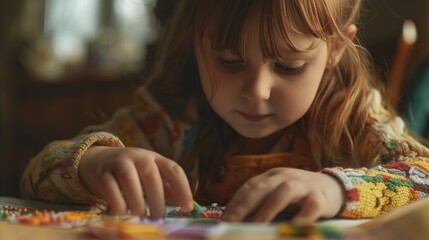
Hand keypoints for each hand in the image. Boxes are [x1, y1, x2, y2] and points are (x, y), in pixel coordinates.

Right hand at [78, 146, 192, 217]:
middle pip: (152, 177)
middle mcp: (138, 157)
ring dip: (138, 203)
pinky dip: (119, 203)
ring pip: (130, 181)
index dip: (183, 188)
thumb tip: (184, 203)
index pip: (173, 169)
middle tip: (159, 218)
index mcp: (154, 158)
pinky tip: (123, 212)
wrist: (97, 161)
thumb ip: (166, 188)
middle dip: (158, 201)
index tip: (187, 207)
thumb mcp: (150, 175)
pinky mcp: (102, 174)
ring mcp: (119, 163)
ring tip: (141, 216)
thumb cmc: (131, 172)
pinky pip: (111, 189)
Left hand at [222, 168, 344, 223]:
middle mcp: (284, 177)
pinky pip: (311, 206)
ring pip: (284, 192)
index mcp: (271, 176)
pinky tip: (293, 227)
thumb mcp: (278, 194)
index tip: (223, 221)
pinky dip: (302, 217)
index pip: (248, 187)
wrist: (335, 186)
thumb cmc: (299, 196)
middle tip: (231, 224)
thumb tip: (236, 224)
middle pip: (261, 188)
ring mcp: (303, 185)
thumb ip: (261, 205)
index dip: (234, 204)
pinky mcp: (321, 197)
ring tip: (256, 228)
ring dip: (268, 210)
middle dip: (243, 206)